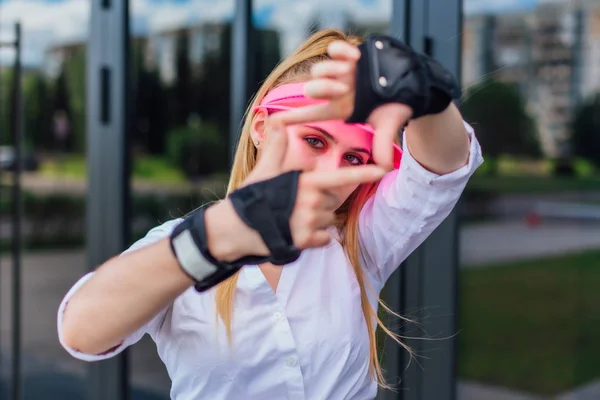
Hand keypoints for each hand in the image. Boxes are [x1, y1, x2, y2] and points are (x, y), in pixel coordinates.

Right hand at [205, 120, 385, 261]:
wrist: (232, 229)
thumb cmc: (250, 197)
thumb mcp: (263, 169)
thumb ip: (276, 146)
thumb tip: (277, 120)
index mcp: (305, 182)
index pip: (340, 177)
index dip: (363, 173)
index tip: (383, 169)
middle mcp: (310, 202)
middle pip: (332, 201)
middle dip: (320, 202)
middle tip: (295, 204)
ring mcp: (307, 223)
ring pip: (328, 220)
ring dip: (317, 220)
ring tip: (292, 218)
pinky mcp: (302, 241)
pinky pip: (322, 238)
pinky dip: (314, 237)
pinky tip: (297, 232)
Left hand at [272, 40, 412, 170]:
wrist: (412, 85)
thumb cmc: (396, 108)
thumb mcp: (387, 126)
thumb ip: (382, 144)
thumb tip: (385, 167)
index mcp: (340, 109)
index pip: (313, 114)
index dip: (295, 117)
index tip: (276, 121)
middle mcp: (337, 90)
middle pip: (312, 89)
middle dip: (324, 88)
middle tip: (344, 89)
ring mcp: (342, 72)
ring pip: (320, 69)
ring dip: (332, 70)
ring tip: (350, 70)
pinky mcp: (350, 55)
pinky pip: (334, 49)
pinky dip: (340, 51)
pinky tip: (354, 55)